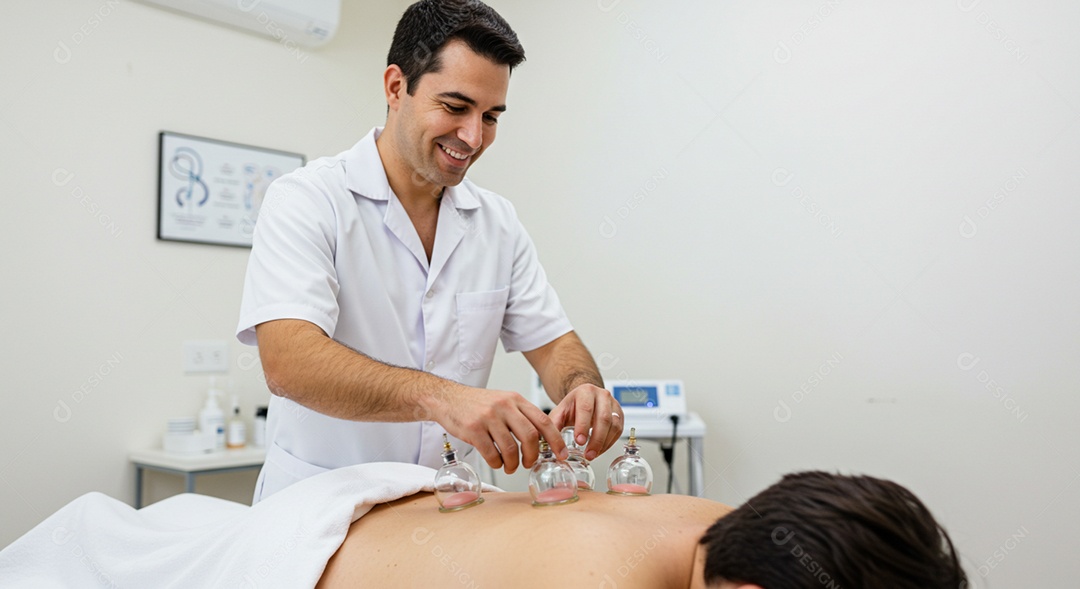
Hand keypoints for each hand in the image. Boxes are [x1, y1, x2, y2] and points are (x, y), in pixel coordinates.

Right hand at [431, 386, 566, 473]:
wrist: (447, 398)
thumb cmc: (477, 404)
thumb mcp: (503, 402)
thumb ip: (521, 416)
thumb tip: (542, 439)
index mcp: (515, 399)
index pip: (543, 421)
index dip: (555, 440)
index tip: (561, 454)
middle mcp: (504, 406)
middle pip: (530, 436)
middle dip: (533, 456)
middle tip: (529, 463)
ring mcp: (488, 417)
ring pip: (511, 449)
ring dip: (513, 464)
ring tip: (510, 467)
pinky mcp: (473, 429)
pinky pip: (492, 454)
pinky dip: (497, 463)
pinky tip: (496, 462)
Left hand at [547, 384, 622, 460]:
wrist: (584, 399)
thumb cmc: (572, 406)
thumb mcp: (559, 412)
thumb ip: (553, 426)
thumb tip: (550, 443)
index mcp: (585, 392)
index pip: (586, 408)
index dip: (583, 426)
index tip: (579, 441)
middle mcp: (602, 395)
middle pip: (603, 418)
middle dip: (596, 439)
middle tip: (588, 454)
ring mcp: (613, 404)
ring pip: (614, 425)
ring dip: (604, 443)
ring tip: (592, 455)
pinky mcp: (620, 414)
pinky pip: (618, 430)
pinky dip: (609, 443)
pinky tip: (600, 450)